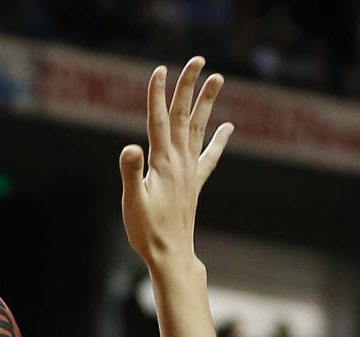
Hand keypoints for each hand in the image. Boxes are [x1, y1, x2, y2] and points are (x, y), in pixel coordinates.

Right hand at [120, 56, 232, 266]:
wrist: (171, 255)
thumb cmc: (147, 231)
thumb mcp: (132, 202)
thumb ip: (131, 173)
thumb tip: (130, 147)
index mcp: (162, 163)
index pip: (157, 120)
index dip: (157, 93)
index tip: (159, 69)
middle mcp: (179, 162)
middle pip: (182, 115)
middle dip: (188, 86)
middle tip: (198, 59)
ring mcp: (189, 172)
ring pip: (198, 128)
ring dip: (206, 102)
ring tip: (218, 78)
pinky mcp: (194, 184)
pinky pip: (210, 157)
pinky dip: (219, 141)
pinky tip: (229, 128)